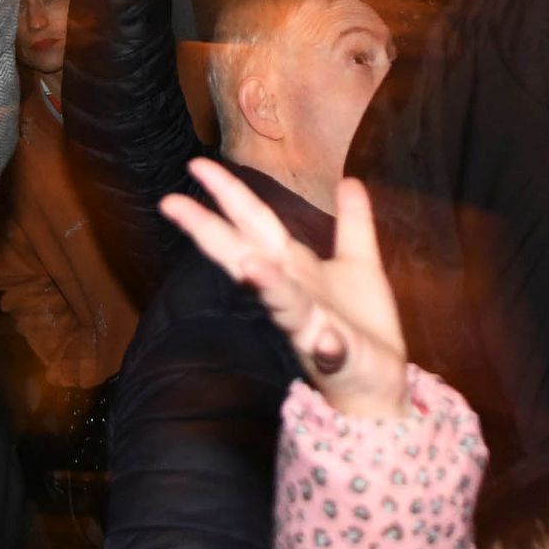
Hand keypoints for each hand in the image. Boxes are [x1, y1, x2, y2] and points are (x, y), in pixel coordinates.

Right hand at [160, 163, 408, 419]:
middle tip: (171, 203)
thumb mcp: (361, 263)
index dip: (227, 193)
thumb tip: (349, 180)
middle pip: (245, 255)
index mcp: (293, 267)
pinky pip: (327, 348)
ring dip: (266, 284)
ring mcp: (309, 325)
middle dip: (211, 231)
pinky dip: (323, 342)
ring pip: (282, 302)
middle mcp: (291, 293)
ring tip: (249, 264)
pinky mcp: (336, 356)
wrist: (377, 383)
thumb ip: (354, 223)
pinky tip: (323, 337)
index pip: (253, 223)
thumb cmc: (361, 326)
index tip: (194, 164)